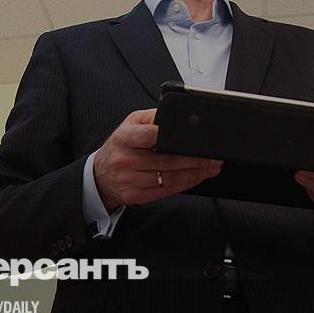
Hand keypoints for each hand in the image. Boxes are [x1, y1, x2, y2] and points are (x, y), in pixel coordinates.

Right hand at [94, 108, 223, 211]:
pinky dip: (186, 184)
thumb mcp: (129, 125)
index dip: (167, 136)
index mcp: (123, 138)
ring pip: (170, 178)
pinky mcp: (136, 196)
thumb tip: (174, 116)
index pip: (146, 135)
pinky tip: (197, 178)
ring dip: (196, 174)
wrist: (100, 176)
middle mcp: (125, 160)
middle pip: (166, 161)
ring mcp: (130, 180)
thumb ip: (151, 118)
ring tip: (211, 167)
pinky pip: (167, 191)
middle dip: (195, 159)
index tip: (189, 138)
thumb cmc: (119, 148)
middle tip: (213, 157)